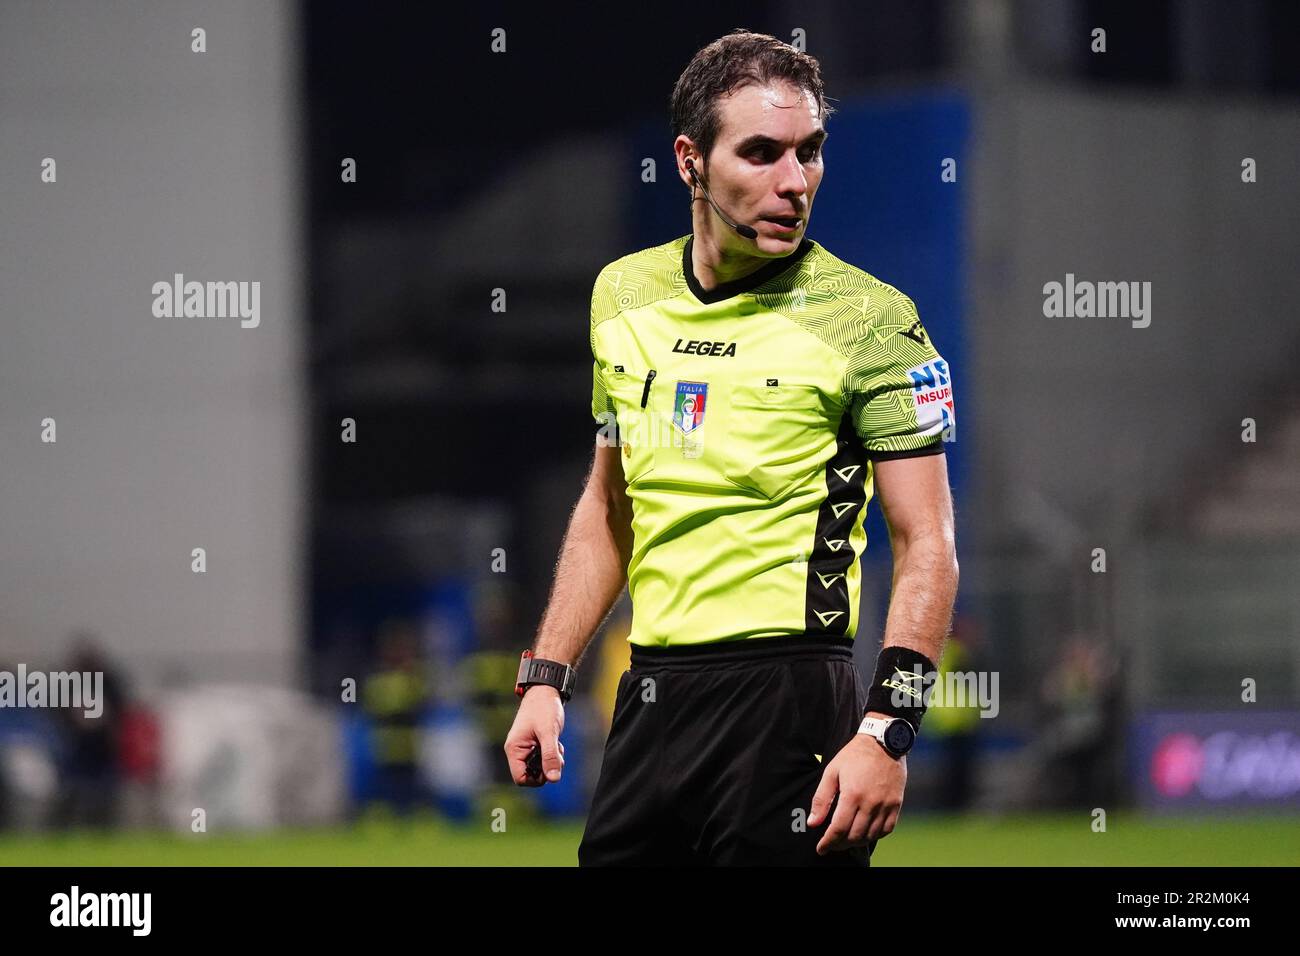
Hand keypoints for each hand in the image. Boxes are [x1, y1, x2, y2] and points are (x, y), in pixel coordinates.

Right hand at [504, 684, 565, 785]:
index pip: (520, 778)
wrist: (545, 691)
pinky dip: (551, 754)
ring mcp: (526, 747)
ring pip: (538, 767)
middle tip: (557, 755)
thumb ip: (550, 755)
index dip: (536, 779)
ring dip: (551, 761)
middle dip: (546, 768)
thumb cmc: (543, 708)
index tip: (550, 768)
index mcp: (514, 749)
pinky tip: (556, 743)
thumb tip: (553, 778)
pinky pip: (542, 758)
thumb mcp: (548, 732)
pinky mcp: (534, 744)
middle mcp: (517, 750)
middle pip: (530, 774)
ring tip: (557, 746)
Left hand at [807, 729, 905, 854]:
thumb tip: (813, 822)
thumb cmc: (854, 756)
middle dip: (840, 844)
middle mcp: (871, 803)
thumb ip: (821, 799)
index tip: (821, 849)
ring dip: (857, 842)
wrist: (883, 742)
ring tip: (847, 840)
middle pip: (854, 836)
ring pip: (870, 835)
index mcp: (852, 795)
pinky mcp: (896, 804)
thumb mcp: (832, 772)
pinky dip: (875, 836)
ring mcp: (886, 805)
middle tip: (832, 844)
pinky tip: (866, 833)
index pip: (838, 829)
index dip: (828, 842)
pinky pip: (887, 829)